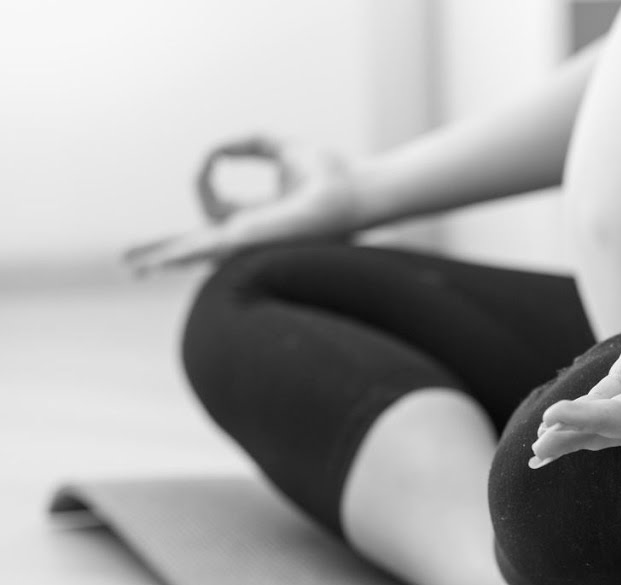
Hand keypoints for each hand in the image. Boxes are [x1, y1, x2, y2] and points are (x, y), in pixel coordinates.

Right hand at [123, 135, 356, 275]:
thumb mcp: (281, 148)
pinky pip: (205, 250)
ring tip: (131, 268)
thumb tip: (215, 153)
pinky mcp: (248, 240)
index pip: (215, 205)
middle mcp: (250, 235)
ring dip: (161, 260)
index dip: (206, 179)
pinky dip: (177, 256)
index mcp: (257, 216)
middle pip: (197, 245)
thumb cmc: (330, 173)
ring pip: (195, 254)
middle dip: (164, 251)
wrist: (353, 191)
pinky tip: (154, 265)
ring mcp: (247, 241)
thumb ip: (249, 144)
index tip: (212, 160)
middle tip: (132, 262)